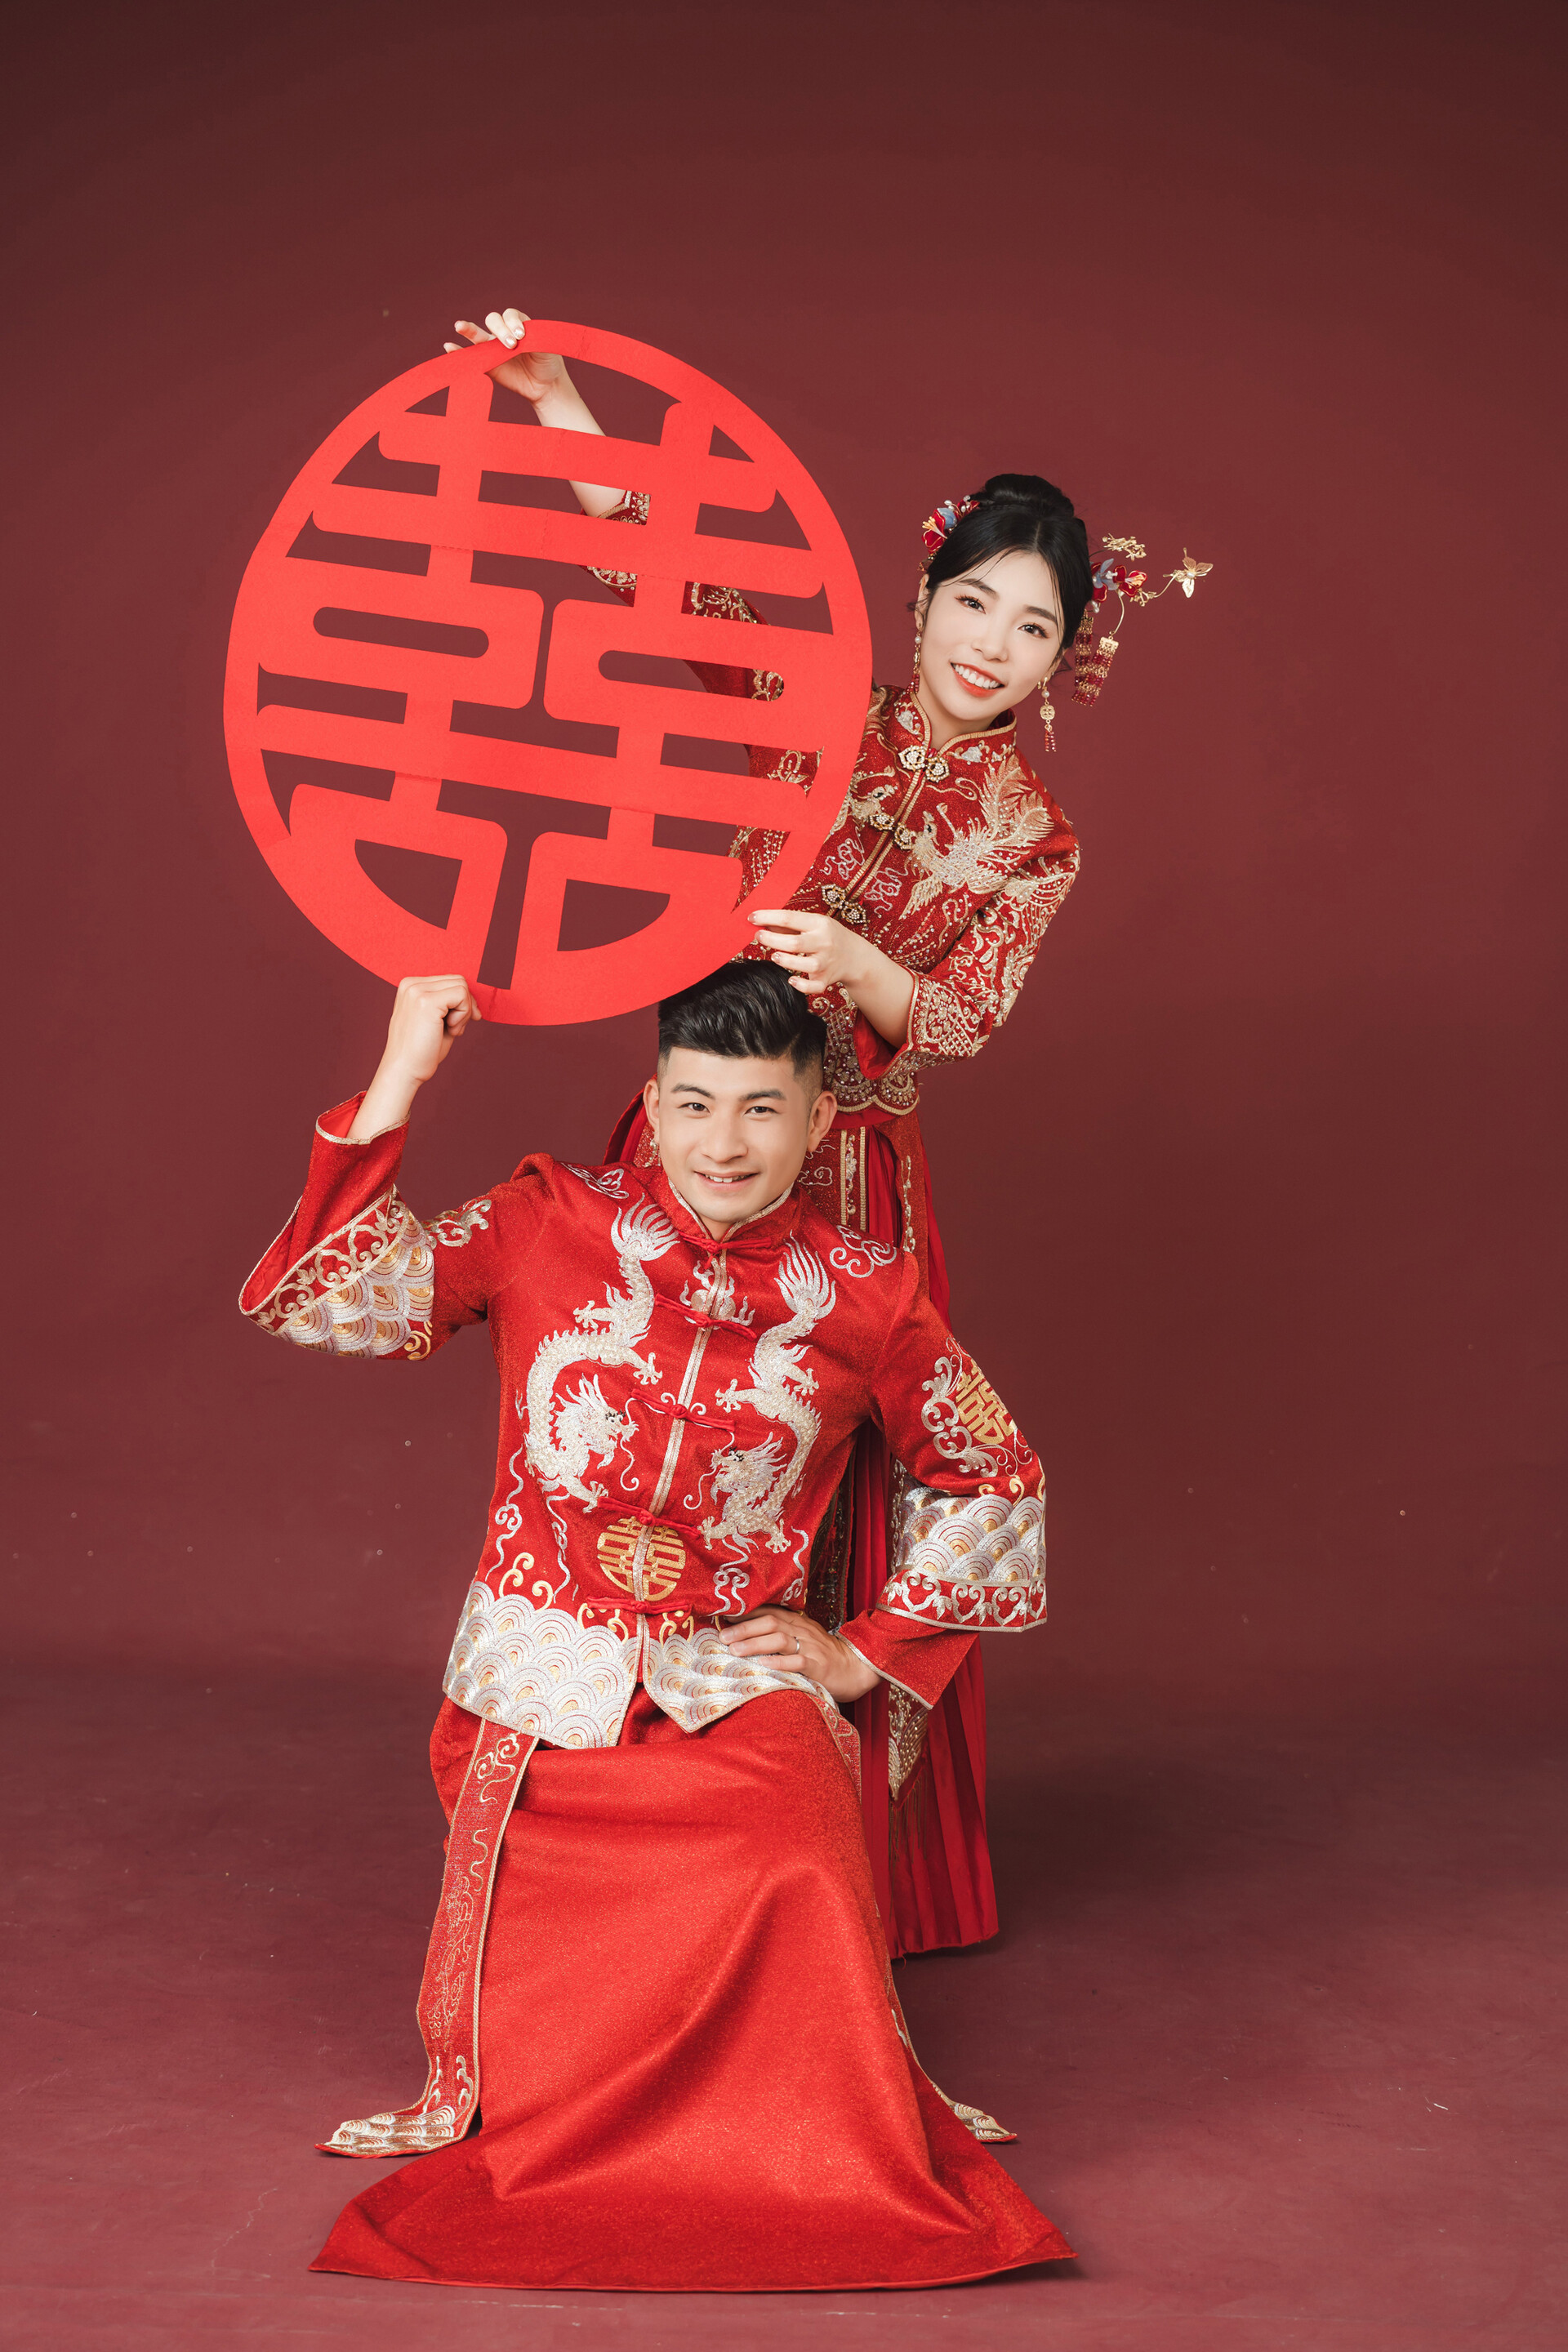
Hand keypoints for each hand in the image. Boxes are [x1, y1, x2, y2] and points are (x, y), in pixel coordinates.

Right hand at [347, 975, 481, 1140]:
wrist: (404, 1071)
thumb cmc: (421, 1051)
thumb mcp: (437, 1020)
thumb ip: (450, 1005)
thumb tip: (473, 999)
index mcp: (410, 986)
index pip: (449, 981)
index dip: (462, 1001)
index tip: (462, 1022)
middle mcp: (411, 984)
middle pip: (457, 980)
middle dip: (466, 1005)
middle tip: (457, 1028)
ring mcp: (417, 991)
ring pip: (461, 986)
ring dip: (465, 1010)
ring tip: (452, 1030)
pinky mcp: (427, 1001)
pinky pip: (461, 995)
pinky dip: (464, 1014)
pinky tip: (451, 1030)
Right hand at [445, 307, 565, 406]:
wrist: (547, 385)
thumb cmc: (548, 362)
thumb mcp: (547, 346)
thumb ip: (535, 337)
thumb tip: (520, 336)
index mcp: (519, 324)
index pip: (510, 314)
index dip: (513, 322)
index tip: (522, 335)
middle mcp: (504, 333)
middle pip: (493, 320)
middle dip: (500, 329)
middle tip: (512, 345)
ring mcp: (494, 348)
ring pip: (478, 334)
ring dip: (469, 329)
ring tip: (460, 326)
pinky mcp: (488, 364)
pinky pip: (471, 357)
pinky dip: (459, 352)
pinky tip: (449, 347)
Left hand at [717, 1607, 880, 1702]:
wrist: (855, 1667)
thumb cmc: (823, 1655)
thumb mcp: (803, 1637)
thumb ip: (781, 1633)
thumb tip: (748, 1634)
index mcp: (797, 1622)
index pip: (769, 1611)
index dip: (746, 1613)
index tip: (724, 1617)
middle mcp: (802, 1631)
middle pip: (770, 1622)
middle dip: (744, 1628)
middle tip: (723, 1636)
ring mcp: (811, 1647)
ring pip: (780, 1640)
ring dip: (755, 1643)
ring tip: (735, 1650)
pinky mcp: (818, 1666)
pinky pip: (798, 1661)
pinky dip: (780, 1662)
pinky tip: (764, 1665)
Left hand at [749, 909, 867, 998]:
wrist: (854, 956)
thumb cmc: (827, 936)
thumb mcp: (813, 923)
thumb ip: (788, 924)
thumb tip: (761, 923)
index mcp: (819, 924)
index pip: (790, 918)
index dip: (768, 917)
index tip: (752, 917)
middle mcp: (824, 943)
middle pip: (795, 943)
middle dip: (773, 939)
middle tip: (758, 936)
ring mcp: (825, 963)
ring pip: (805, 965)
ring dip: (786, 961)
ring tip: (774, 956)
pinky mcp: (825, 980)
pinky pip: (813, 986)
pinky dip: (801, 986)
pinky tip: (791, 980)